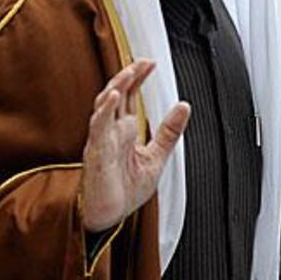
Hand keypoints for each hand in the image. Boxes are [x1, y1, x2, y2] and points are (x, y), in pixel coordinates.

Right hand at [81, 59, 189, 231]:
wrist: (109, 217)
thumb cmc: (125, 189)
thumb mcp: (156, 157)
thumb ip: (169, 132)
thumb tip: (184, 106)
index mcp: (124, 130)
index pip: (130, 96)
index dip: (138, 77)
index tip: (150, 63)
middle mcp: (111, 131)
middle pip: (116, 94)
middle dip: (128, 75)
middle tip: (144, 62)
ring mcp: (102, 140)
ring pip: (104, 105)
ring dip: (116, 87)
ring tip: (129, 72)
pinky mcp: (96, 152)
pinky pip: (98, 127)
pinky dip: (105, 110)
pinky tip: (114, 96)